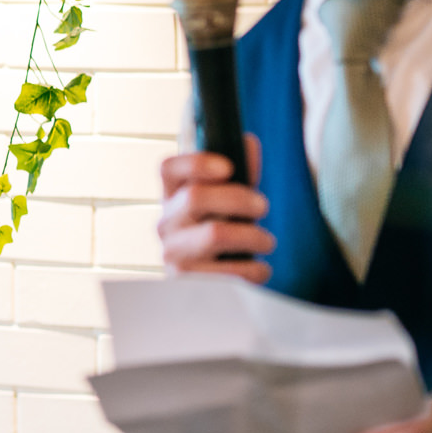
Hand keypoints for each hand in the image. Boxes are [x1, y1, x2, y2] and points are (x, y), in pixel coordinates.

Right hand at [158, 135, 274, 281]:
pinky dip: (255, 269)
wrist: (208, 289)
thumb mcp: (229, 204)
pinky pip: (229, 271)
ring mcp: (172, 253)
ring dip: (253, 235)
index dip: (195, 163)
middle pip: (195, 197)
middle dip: (239, 198)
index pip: (168, 169)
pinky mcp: (187, 283)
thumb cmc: (221, 236)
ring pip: (215, 233)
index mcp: (172, 197)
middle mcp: (165, 223)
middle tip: (263, 206)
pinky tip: (258, 268)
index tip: (227, 167)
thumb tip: (248, 142)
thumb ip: (240, 175)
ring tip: (266, 242)